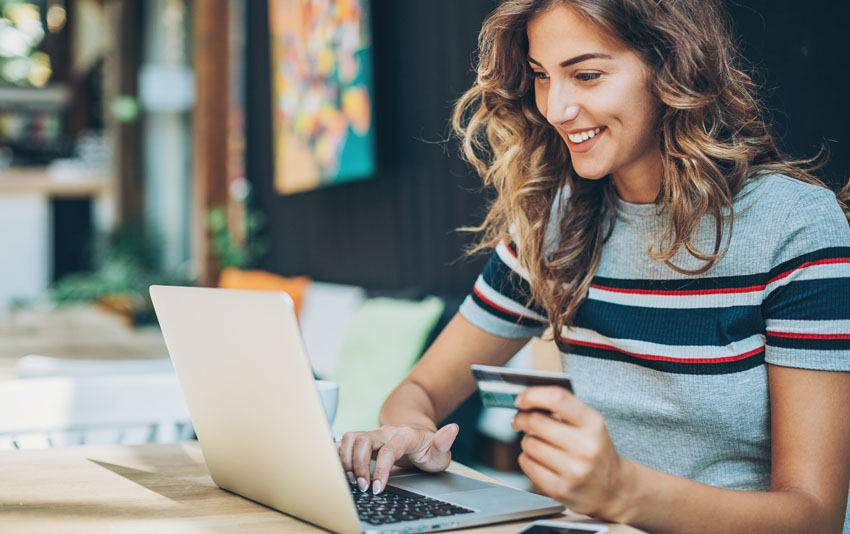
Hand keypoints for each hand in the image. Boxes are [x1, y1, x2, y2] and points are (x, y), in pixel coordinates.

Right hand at [338, 423, 458, 494]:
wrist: (418, 436)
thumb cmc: (428, 448)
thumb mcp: (440, 451)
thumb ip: (444, 443)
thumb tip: (453, 429)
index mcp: (405, 436)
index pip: (388, 450)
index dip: (380, 470)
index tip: (378, 489)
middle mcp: (386, 432)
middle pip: (363, 440)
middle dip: (358, 465)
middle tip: (362, 487)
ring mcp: (373, 434)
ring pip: (351, 438)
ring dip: (346, 460)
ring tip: (351, 480)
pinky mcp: (363, 440)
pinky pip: (345, 441)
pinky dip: (338, 453)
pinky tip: (339, 468)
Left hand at [511, 386, 630, 519]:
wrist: (613, 489)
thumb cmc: (595, 450)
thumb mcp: (590, 425)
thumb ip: (563, 408)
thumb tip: (526, 398)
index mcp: (593, 424)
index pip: (558, 399)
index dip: (533, 395)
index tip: (520, 399)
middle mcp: (585, 447)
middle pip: (536, 421)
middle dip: (521, 418)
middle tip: (519, 419)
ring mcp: (573, 470)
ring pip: (529, 443)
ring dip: (527, 440)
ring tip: (538, 443)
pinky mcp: (560, 489)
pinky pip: (527, 464)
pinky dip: (527, 458)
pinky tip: (538, 459)